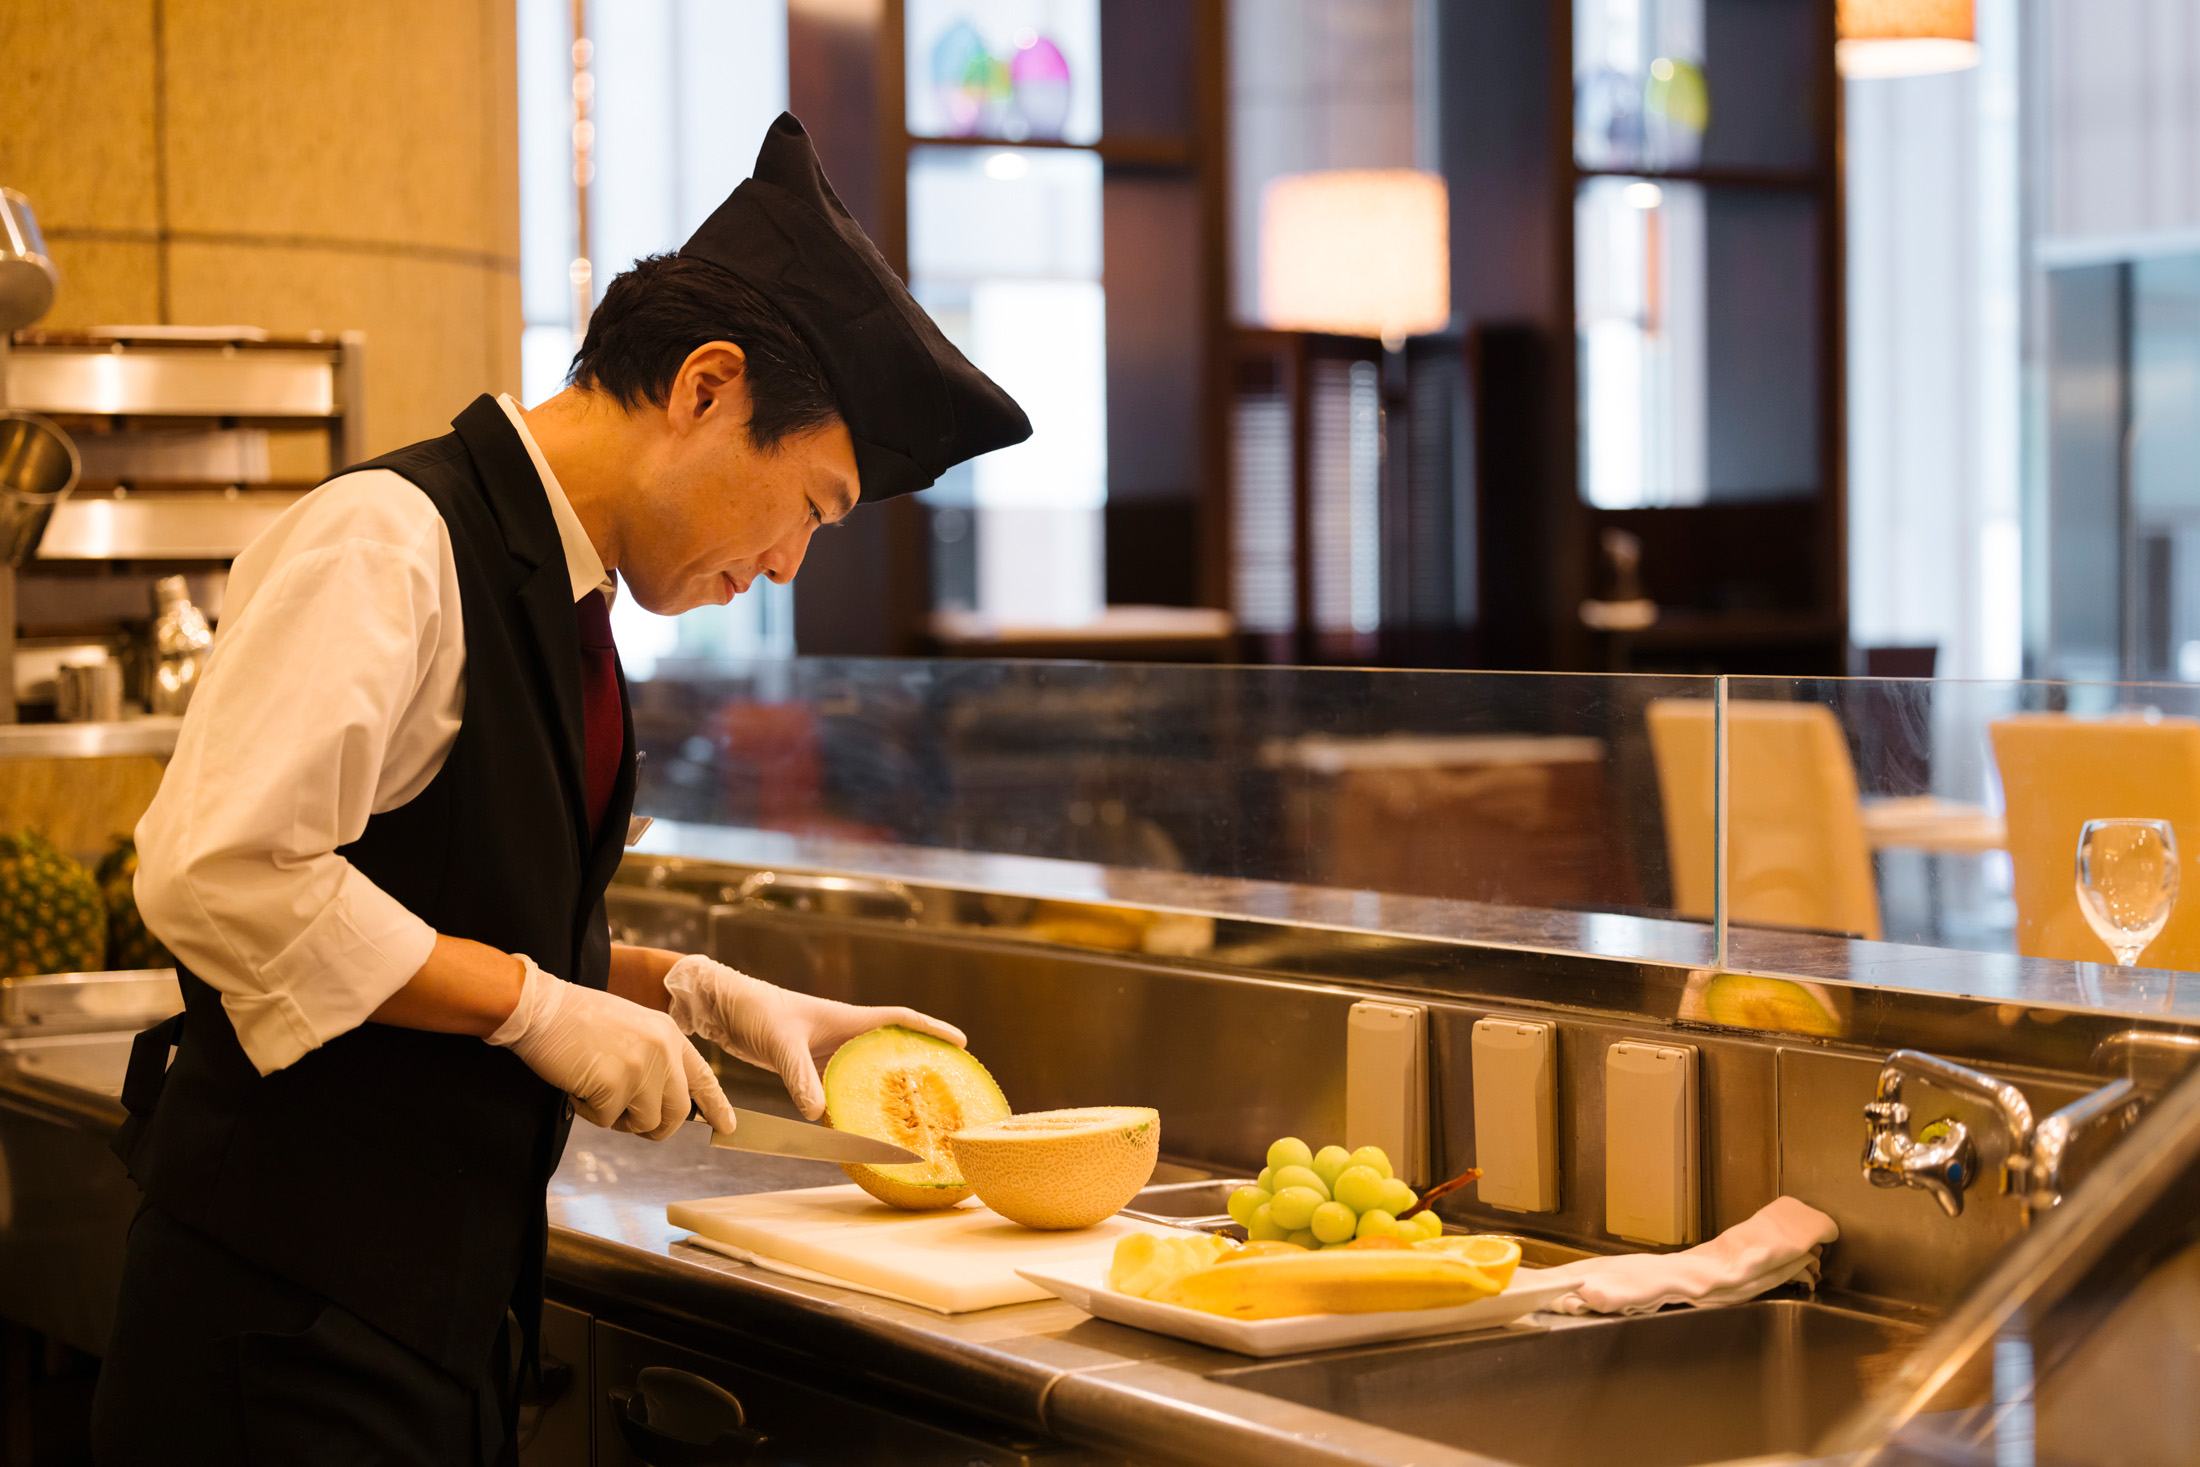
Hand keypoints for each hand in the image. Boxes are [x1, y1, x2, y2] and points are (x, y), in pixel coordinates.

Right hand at [489, 956, 735, 1138]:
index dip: (716, 1106)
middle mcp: (663, 1051)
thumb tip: (663, 1102)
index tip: (727, 1126)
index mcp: (670, 1036)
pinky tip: (578, 1083)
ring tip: (595, 1087)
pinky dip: (589, 1110)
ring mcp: (641, 1068)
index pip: (703, 1077)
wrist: (543, 1009)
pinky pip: (607, 1120)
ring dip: (616, 1116)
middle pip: (676, 1114)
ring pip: (643, 1122)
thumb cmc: (580, 1021)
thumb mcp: (633, 1030)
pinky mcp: (614, 1085)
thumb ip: (655, 1059)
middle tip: (626, 1118)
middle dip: (653, 1126)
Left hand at [662, 955, 965, 1119]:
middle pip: (890, 1050)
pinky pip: (837, 1087)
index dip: (932, 1029)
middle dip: (918, 1064)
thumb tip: (820, 1116)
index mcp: (847, 1020)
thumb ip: (801, 1079)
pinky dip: (846, 1105)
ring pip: (864, 1072)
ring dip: (883, 1089)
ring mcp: (825, 1051)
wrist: (723, 1005)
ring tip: (907, 1114)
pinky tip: (851, 1126)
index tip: (961, 1042)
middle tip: (944, 1086)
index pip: (901, 1020)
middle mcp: (842, 1035)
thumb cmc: (755, 1009)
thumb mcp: (781, 1044)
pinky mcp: (806, 1065)